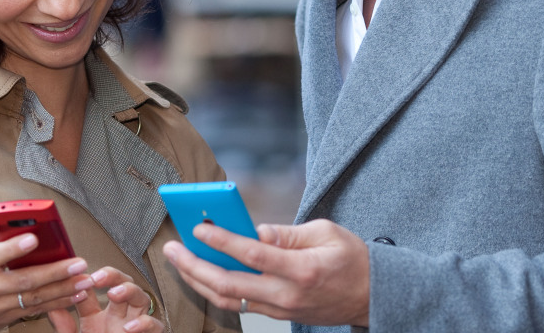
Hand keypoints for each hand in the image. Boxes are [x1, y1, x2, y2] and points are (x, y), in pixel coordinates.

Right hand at [0, 233, 91, 332]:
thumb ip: (0, 248)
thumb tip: (33, 235)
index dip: (13, 248)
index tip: (33, 239)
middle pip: (23, 281)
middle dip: (55, 273)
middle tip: (79, 264)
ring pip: (33, 299)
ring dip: (63, 290)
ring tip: (84, 282)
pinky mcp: (3, 320)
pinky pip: (34, 311)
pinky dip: (56, 303)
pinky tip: (73, 296)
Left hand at [48, 266, 163, 332]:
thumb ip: (64, 327)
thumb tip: (51, 306)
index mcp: (96, 317)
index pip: (91, 291)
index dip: (84, 282)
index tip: (75, 279)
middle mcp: (117, 317)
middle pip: (121, 284)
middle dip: (112, 275)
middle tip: (98, 278)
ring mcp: (134, 326)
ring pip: (140, 297)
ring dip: (129, 291)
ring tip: (114, 293)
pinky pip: (154, 325)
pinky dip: (144, 324)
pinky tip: (129, 328)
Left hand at [163, 218, 369, 326]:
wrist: (372, 295)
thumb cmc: (352, 258)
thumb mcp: (326, 232)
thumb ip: (287, 233)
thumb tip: (254, 230)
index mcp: (302, 269)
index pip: (253, 255)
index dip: (223, 242)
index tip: (199, 228)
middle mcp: (287, 294)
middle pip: (229, 284)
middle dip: (194, 265)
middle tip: (172, 248)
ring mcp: (280, 309)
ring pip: (228, 299)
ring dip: (197, 280)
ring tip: (178, 260)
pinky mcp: (277, 315)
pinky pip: (239, 304)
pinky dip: (215, 288)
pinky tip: (200, 272)